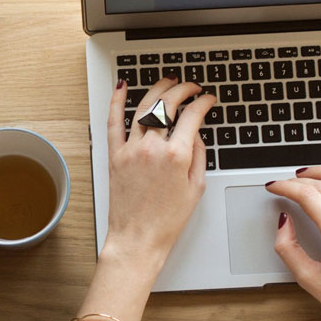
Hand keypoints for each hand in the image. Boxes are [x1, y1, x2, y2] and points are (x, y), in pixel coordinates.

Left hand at [103, 75, 215, 272]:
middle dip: (183, 89)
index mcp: (177, 156)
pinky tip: (121, 86)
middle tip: (191, 87)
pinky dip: (116, 101)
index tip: (207, 99)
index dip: (203, 102)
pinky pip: (113, 121)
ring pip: (143, 107)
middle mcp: (152, 148)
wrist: (138, 238)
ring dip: (157, 89)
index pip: (192, 115)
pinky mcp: (114, 155)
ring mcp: (131, 150)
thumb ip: (198, 155)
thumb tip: (195, 134)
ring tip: (167, 82)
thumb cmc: (166, 220)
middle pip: (168, 104)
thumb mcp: (196, 188)